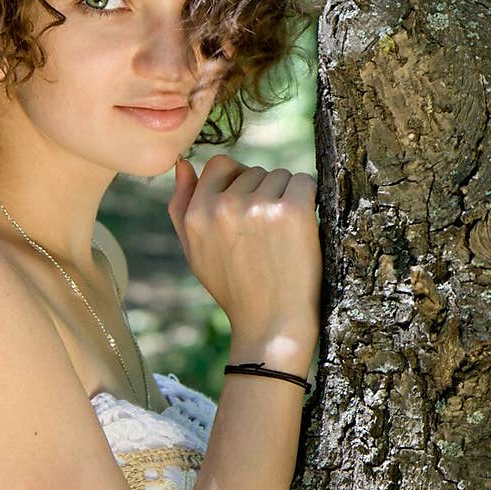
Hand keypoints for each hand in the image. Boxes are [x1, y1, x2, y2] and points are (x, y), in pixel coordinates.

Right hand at [167, 153, 321, 347]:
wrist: (270, 324)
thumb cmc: (234, 289)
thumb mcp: (194, 252)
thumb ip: (181, 207)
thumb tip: (182, 164)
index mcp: (196, 214)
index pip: (219, 165)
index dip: (238, 182)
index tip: (249, 208)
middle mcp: (223, 206)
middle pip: (253, 170)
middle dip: (264, 192)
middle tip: (267, 233)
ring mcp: (258, 207)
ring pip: (281, 175)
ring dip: (287, 197)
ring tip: (283, 236)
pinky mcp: (292, 211)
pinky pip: (305, 181)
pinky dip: (309, 199)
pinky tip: (302, 229)